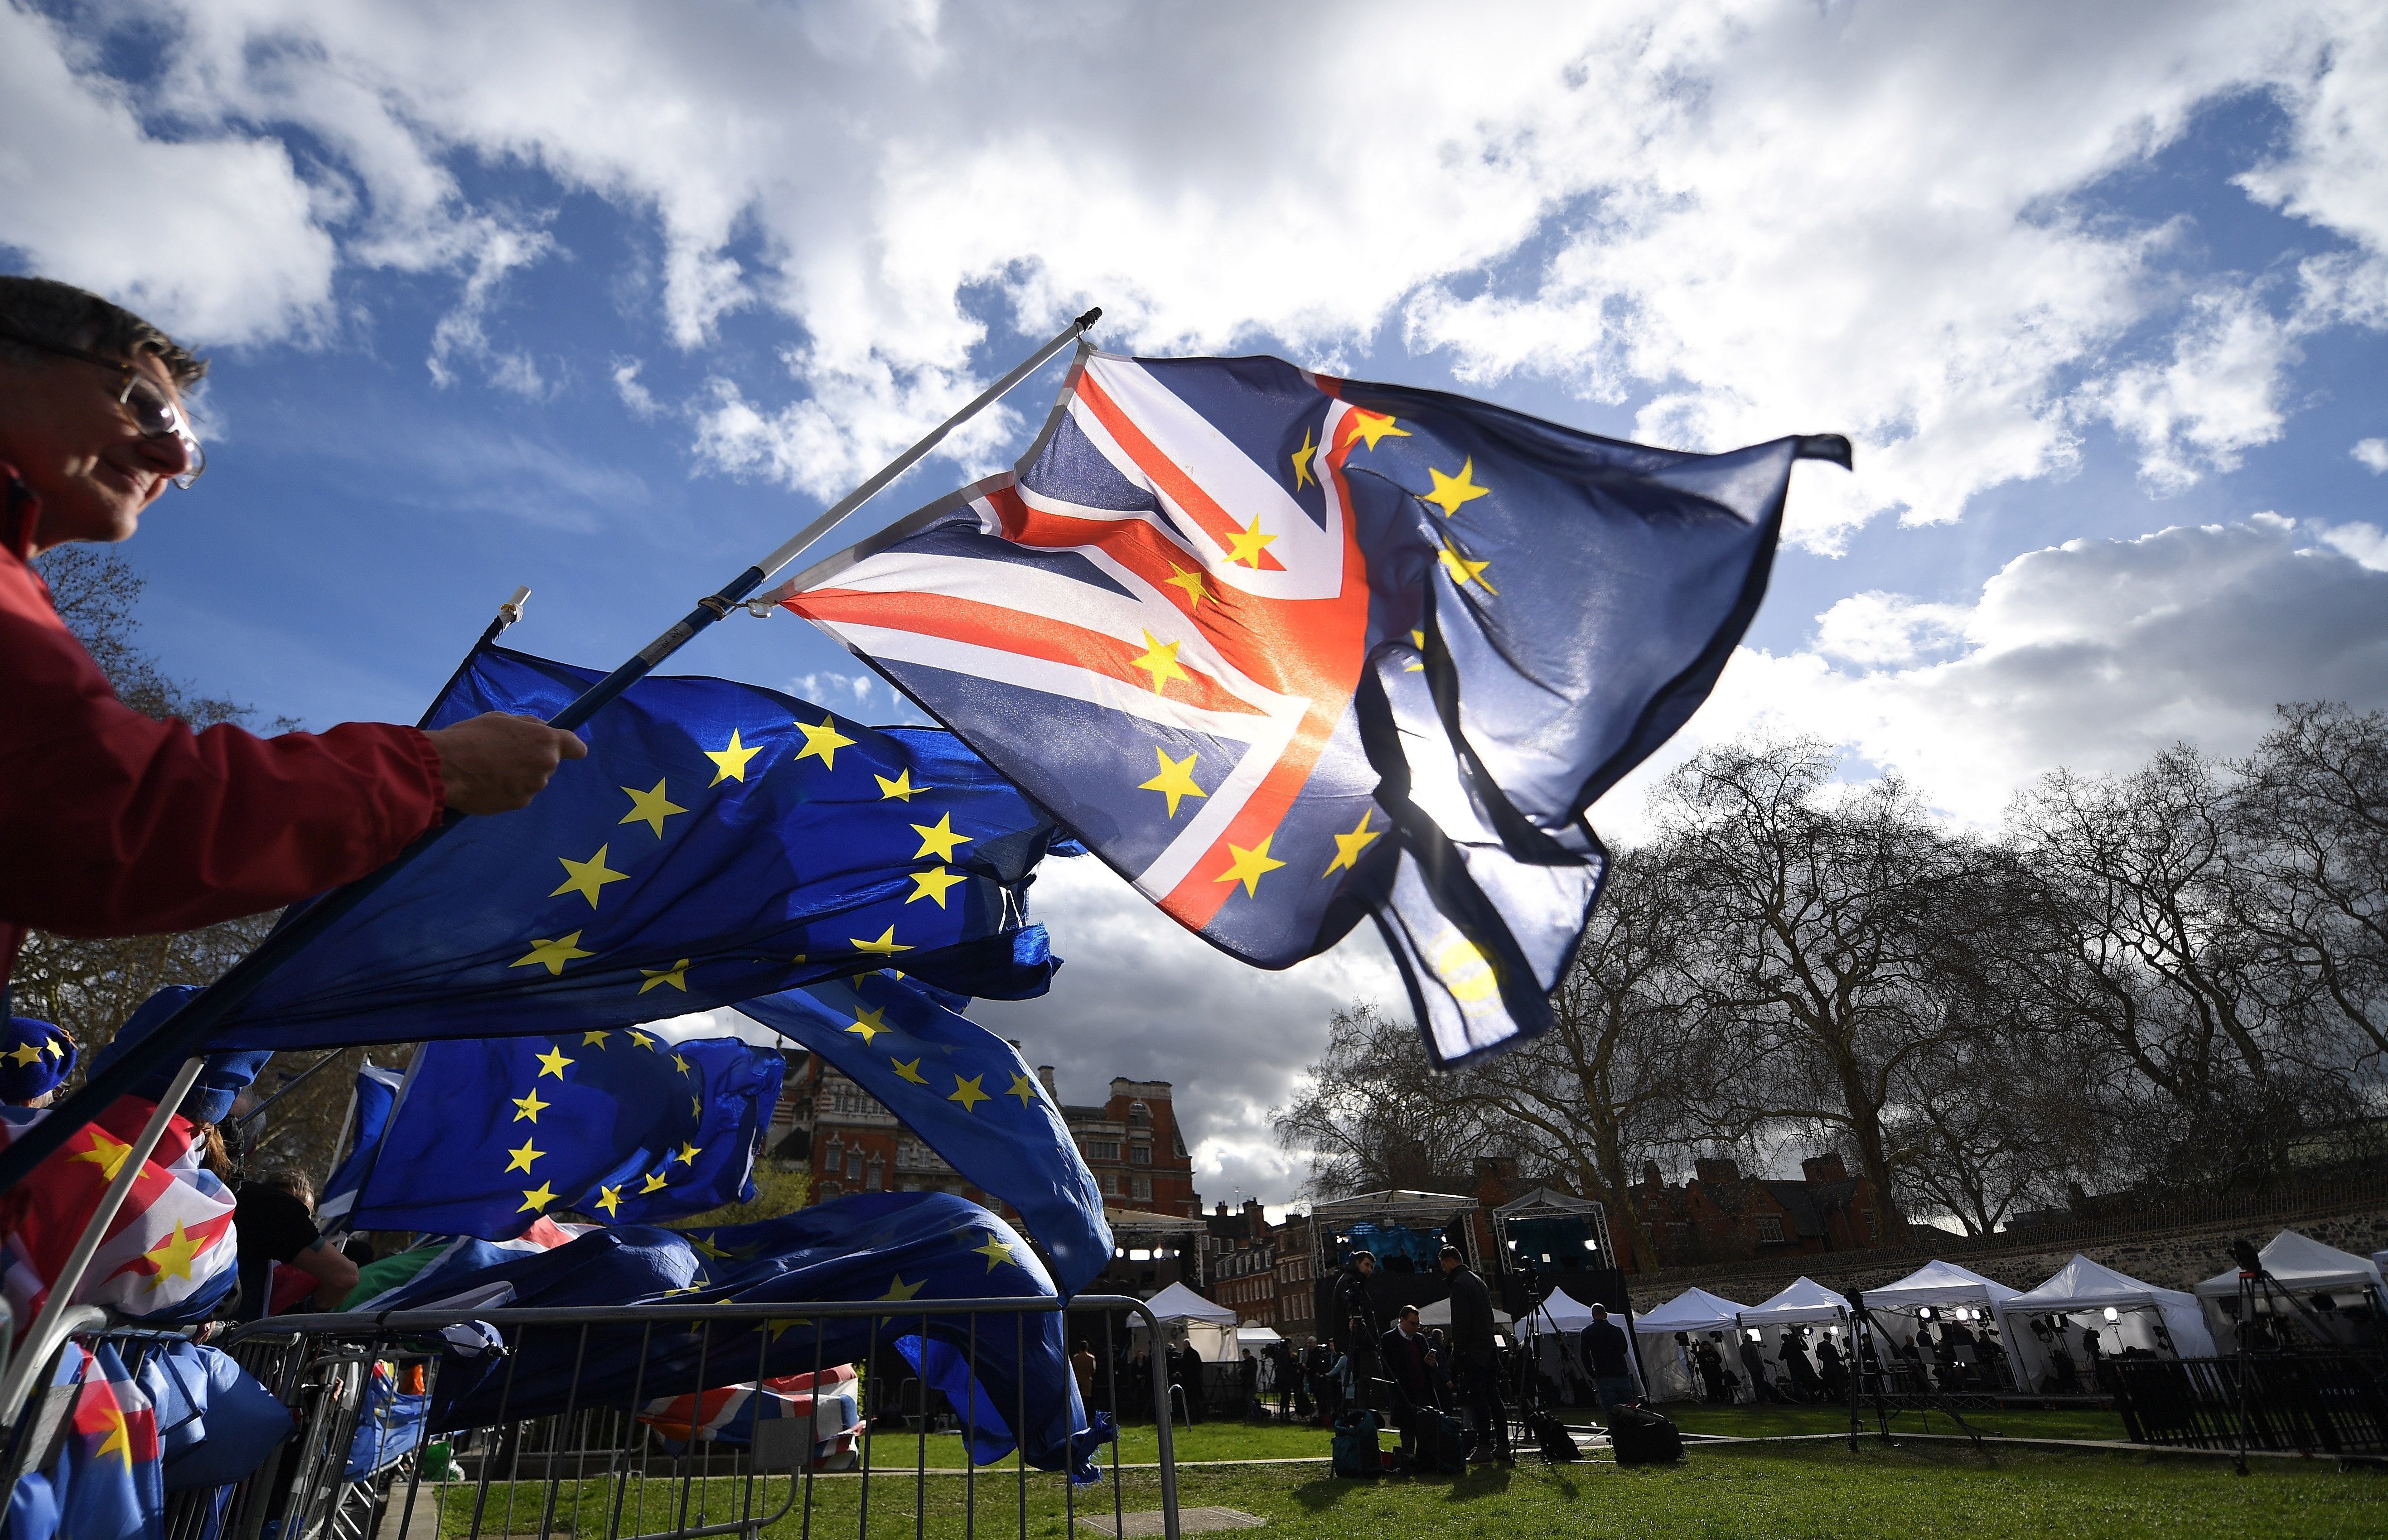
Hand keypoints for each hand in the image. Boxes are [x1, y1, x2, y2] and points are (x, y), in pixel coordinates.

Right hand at [424, 712, 587, 814]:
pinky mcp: (519, 803)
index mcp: (545, 740)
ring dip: (518, 776)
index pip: (576, 747)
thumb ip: (528, 725)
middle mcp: (545, 765)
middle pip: (548, 763)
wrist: (446, 768)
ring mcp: (533, 787)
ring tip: (489, 768)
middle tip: (504, 754)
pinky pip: (518, 794)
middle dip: (532, 760)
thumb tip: (543, 728)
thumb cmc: (471, 737)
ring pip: (532, 780)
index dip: (571, 747)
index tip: (566, 748)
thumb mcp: (501, 719)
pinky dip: (507, 790)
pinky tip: (486, 783)